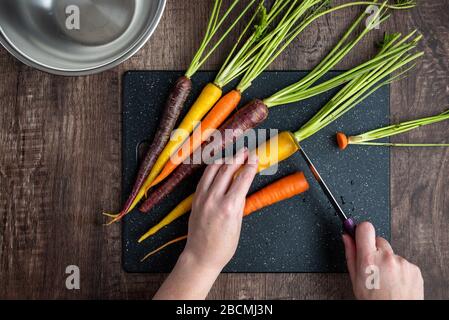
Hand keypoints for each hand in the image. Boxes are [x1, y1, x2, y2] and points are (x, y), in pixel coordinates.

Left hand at [154, 148, 257, 299]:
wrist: (201, 255)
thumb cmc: (223, 245)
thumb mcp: (238, 224)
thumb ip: (240, 202)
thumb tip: (243, 185)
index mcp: (229, 207)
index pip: (242, 179)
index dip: (250, 166)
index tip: (255, 158)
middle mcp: (214, 199)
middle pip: (227, 169)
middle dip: (238, 157)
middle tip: (245, 150)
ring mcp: (202, 197)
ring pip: (213, 169)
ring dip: (224, 158)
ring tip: (232, 153)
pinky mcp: (195, 198)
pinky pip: (204, 177)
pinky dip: (212, 168)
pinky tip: (218, 164)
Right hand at [342, 222, 423, 299]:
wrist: (395, 314)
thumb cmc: (374, 301)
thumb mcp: (355, 279)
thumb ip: (351, 254)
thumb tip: (346, 237)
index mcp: (368, 259)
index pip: (365, 228)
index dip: (361, 230)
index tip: (360, 235)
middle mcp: (386, 258)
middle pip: (379, 240)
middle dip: (374, 249)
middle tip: (373, 266)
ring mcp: (402, 262)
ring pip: (391, 252)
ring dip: (387, 261)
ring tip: (385, 278)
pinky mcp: (414, 268)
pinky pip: (403, 262)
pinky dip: (399, 269)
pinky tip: (395, 281)